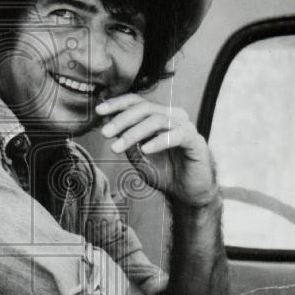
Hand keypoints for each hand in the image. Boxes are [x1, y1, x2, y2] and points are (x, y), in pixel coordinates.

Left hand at [96, 95, 217, 206]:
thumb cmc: (164, 172)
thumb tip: (107, 125)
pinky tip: (144, 150)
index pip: (136, 102)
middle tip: (105, 133)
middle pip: (144, 108)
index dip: (117, 104)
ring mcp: (185, 127)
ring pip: (157, 120)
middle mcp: (173, 116)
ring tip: (118, 147)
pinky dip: (158, 142)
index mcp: (159, 115)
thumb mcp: (138, 155)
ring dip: (134, 133)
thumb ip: (126, 140)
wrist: (187, 193)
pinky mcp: (195, 141)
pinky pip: (176, 136)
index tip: (99, 111)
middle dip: (121, 120)